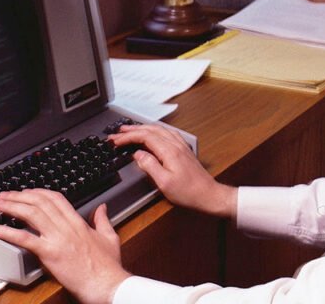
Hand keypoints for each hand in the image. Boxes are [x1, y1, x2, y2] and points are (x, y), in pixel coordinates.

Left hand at [0, 189, 128, 303]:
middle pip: (40, 202)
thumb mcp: (109, 238)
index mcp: (78, 223)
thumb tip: (102, 208)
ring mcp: (57, 239)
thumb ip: (103, 220)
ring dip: (11, 207)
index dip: (39, 192)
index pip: (56, 199)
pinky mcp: (50, 254)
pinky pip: (25, 239)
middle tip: (5, 196)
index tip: (27, 192)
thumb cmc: (108, 267)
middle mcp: (66, 227)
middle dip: (20, 196)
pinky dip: (7, 232)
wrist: (106, 284)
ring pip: (31, 215)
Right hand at [109, 124, 237, 218]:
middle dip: (132, 130)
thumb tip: (137, 155)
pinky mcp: (183, 149)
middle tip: (117, 133)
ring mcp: (181, 146)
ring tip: (130, 130)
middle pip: (151, 130)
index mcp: (169, 151)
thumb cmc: (189, 192)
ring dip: (143, 128)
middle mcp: (175, 145)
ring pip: (159, 129)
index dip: (128, 137)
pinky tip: (152, 133)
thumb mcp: (164, 183)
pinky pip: (166, 133)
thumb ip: (149, 166)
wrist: (209, 195)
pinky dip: (154, 130)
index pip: (145, 137)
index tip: (116, 140)